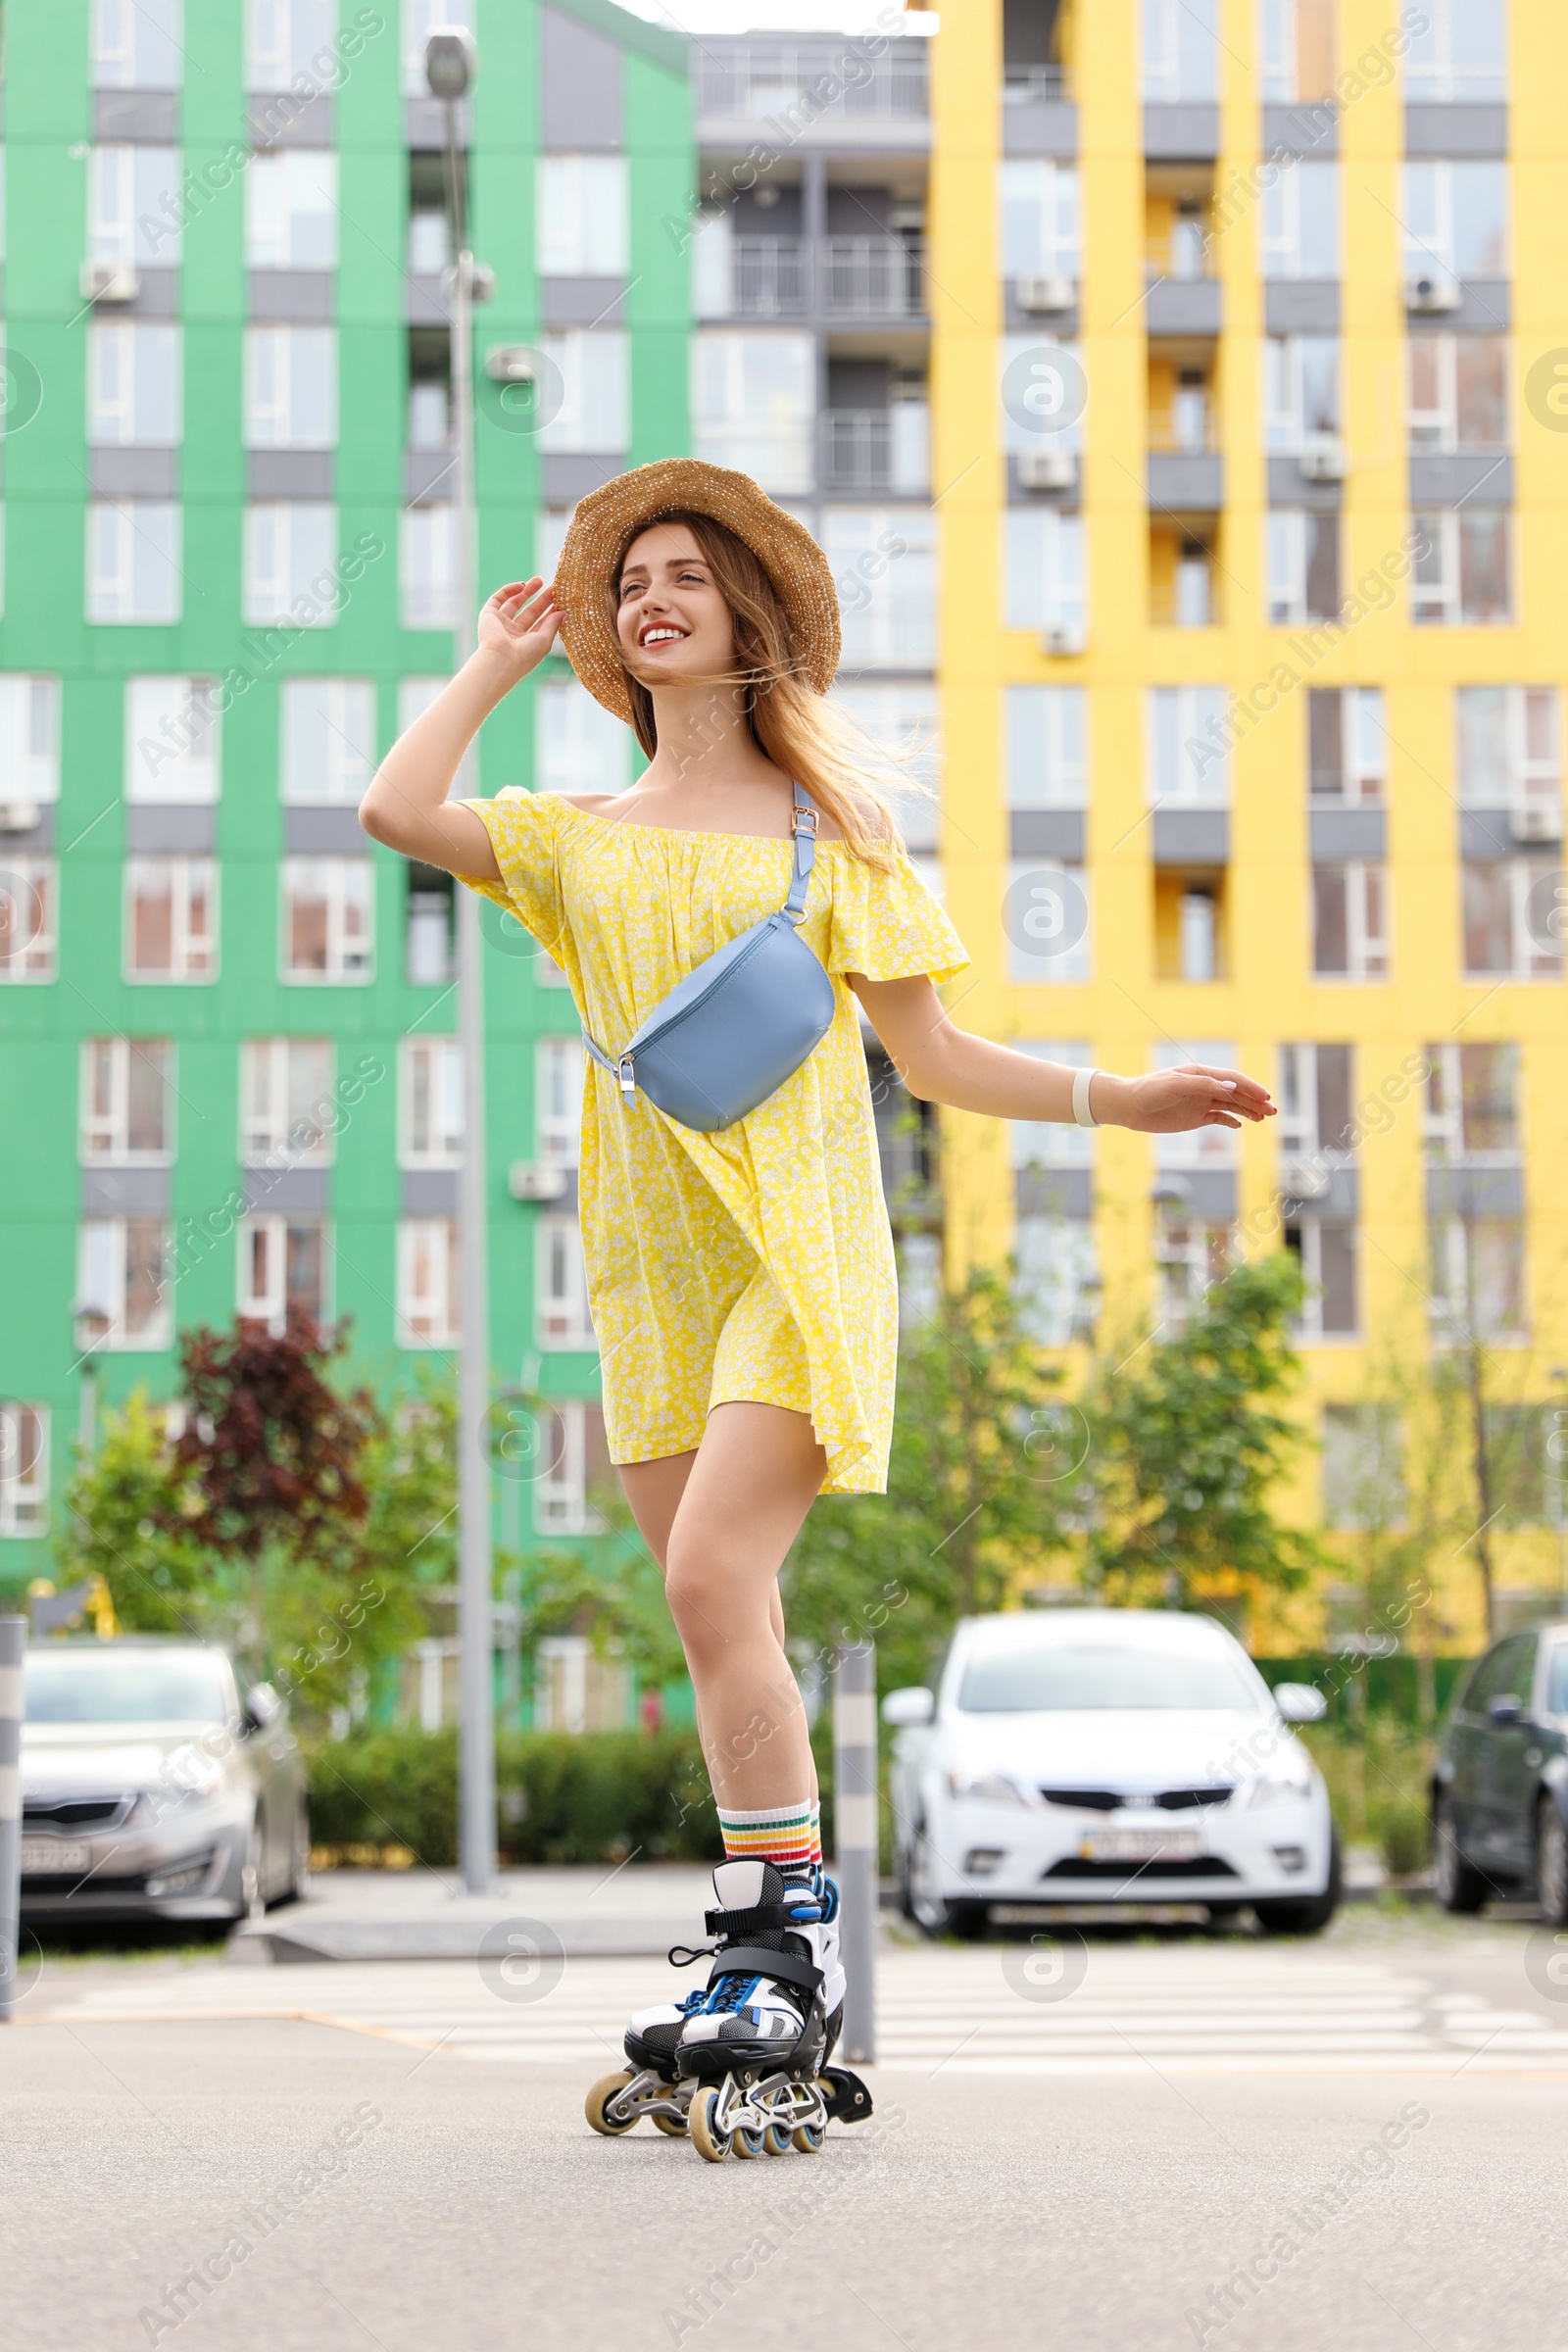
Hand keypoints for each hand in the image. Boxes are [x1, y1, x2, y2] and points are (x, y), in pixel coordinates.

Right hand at [476, 578, 560, 682]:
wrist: (500, 660)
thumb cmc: (525, 655)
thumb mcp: (545, 639)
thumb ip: (553, 624)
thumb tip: (564, 612)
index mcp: (527, 643)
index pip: (541, 623)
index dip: (551, 610)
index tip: (562, 598)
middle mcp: (513, 634)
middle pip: (530, 612)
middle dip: (542, 598)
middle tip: (554, 586)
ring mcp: (501, 624)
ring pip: (515, 603)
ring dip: (527, 591)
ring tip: (540, 580)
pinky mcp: (488, 615)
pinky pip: (498, 599)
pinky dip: (509, 590)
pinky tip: (522, 585)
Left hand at [1106, 1064, 1275, 1133]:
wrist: (1128, 1106)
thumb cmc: (1150, 1090)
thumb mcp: (1176, 1085)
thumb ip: (1204, 1086)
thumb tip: (1231, 1087)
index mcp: (1201, 1074)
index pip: (1232, 1080)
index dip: (1251, 1088)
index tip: (1266, 1098)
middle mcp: (1204, 1087)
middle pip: (1236, 1094)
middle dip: (1256, 1101)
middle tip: (1273, 1112)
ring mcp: (1201, 1102)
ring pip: (1231, 1106)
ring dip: (1248, 1111)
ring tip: (1264, 1118)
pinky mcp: (1195, 1117)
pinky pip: (1218, 1118)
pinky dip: (1231, 1121)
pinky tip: (1241, 1125)